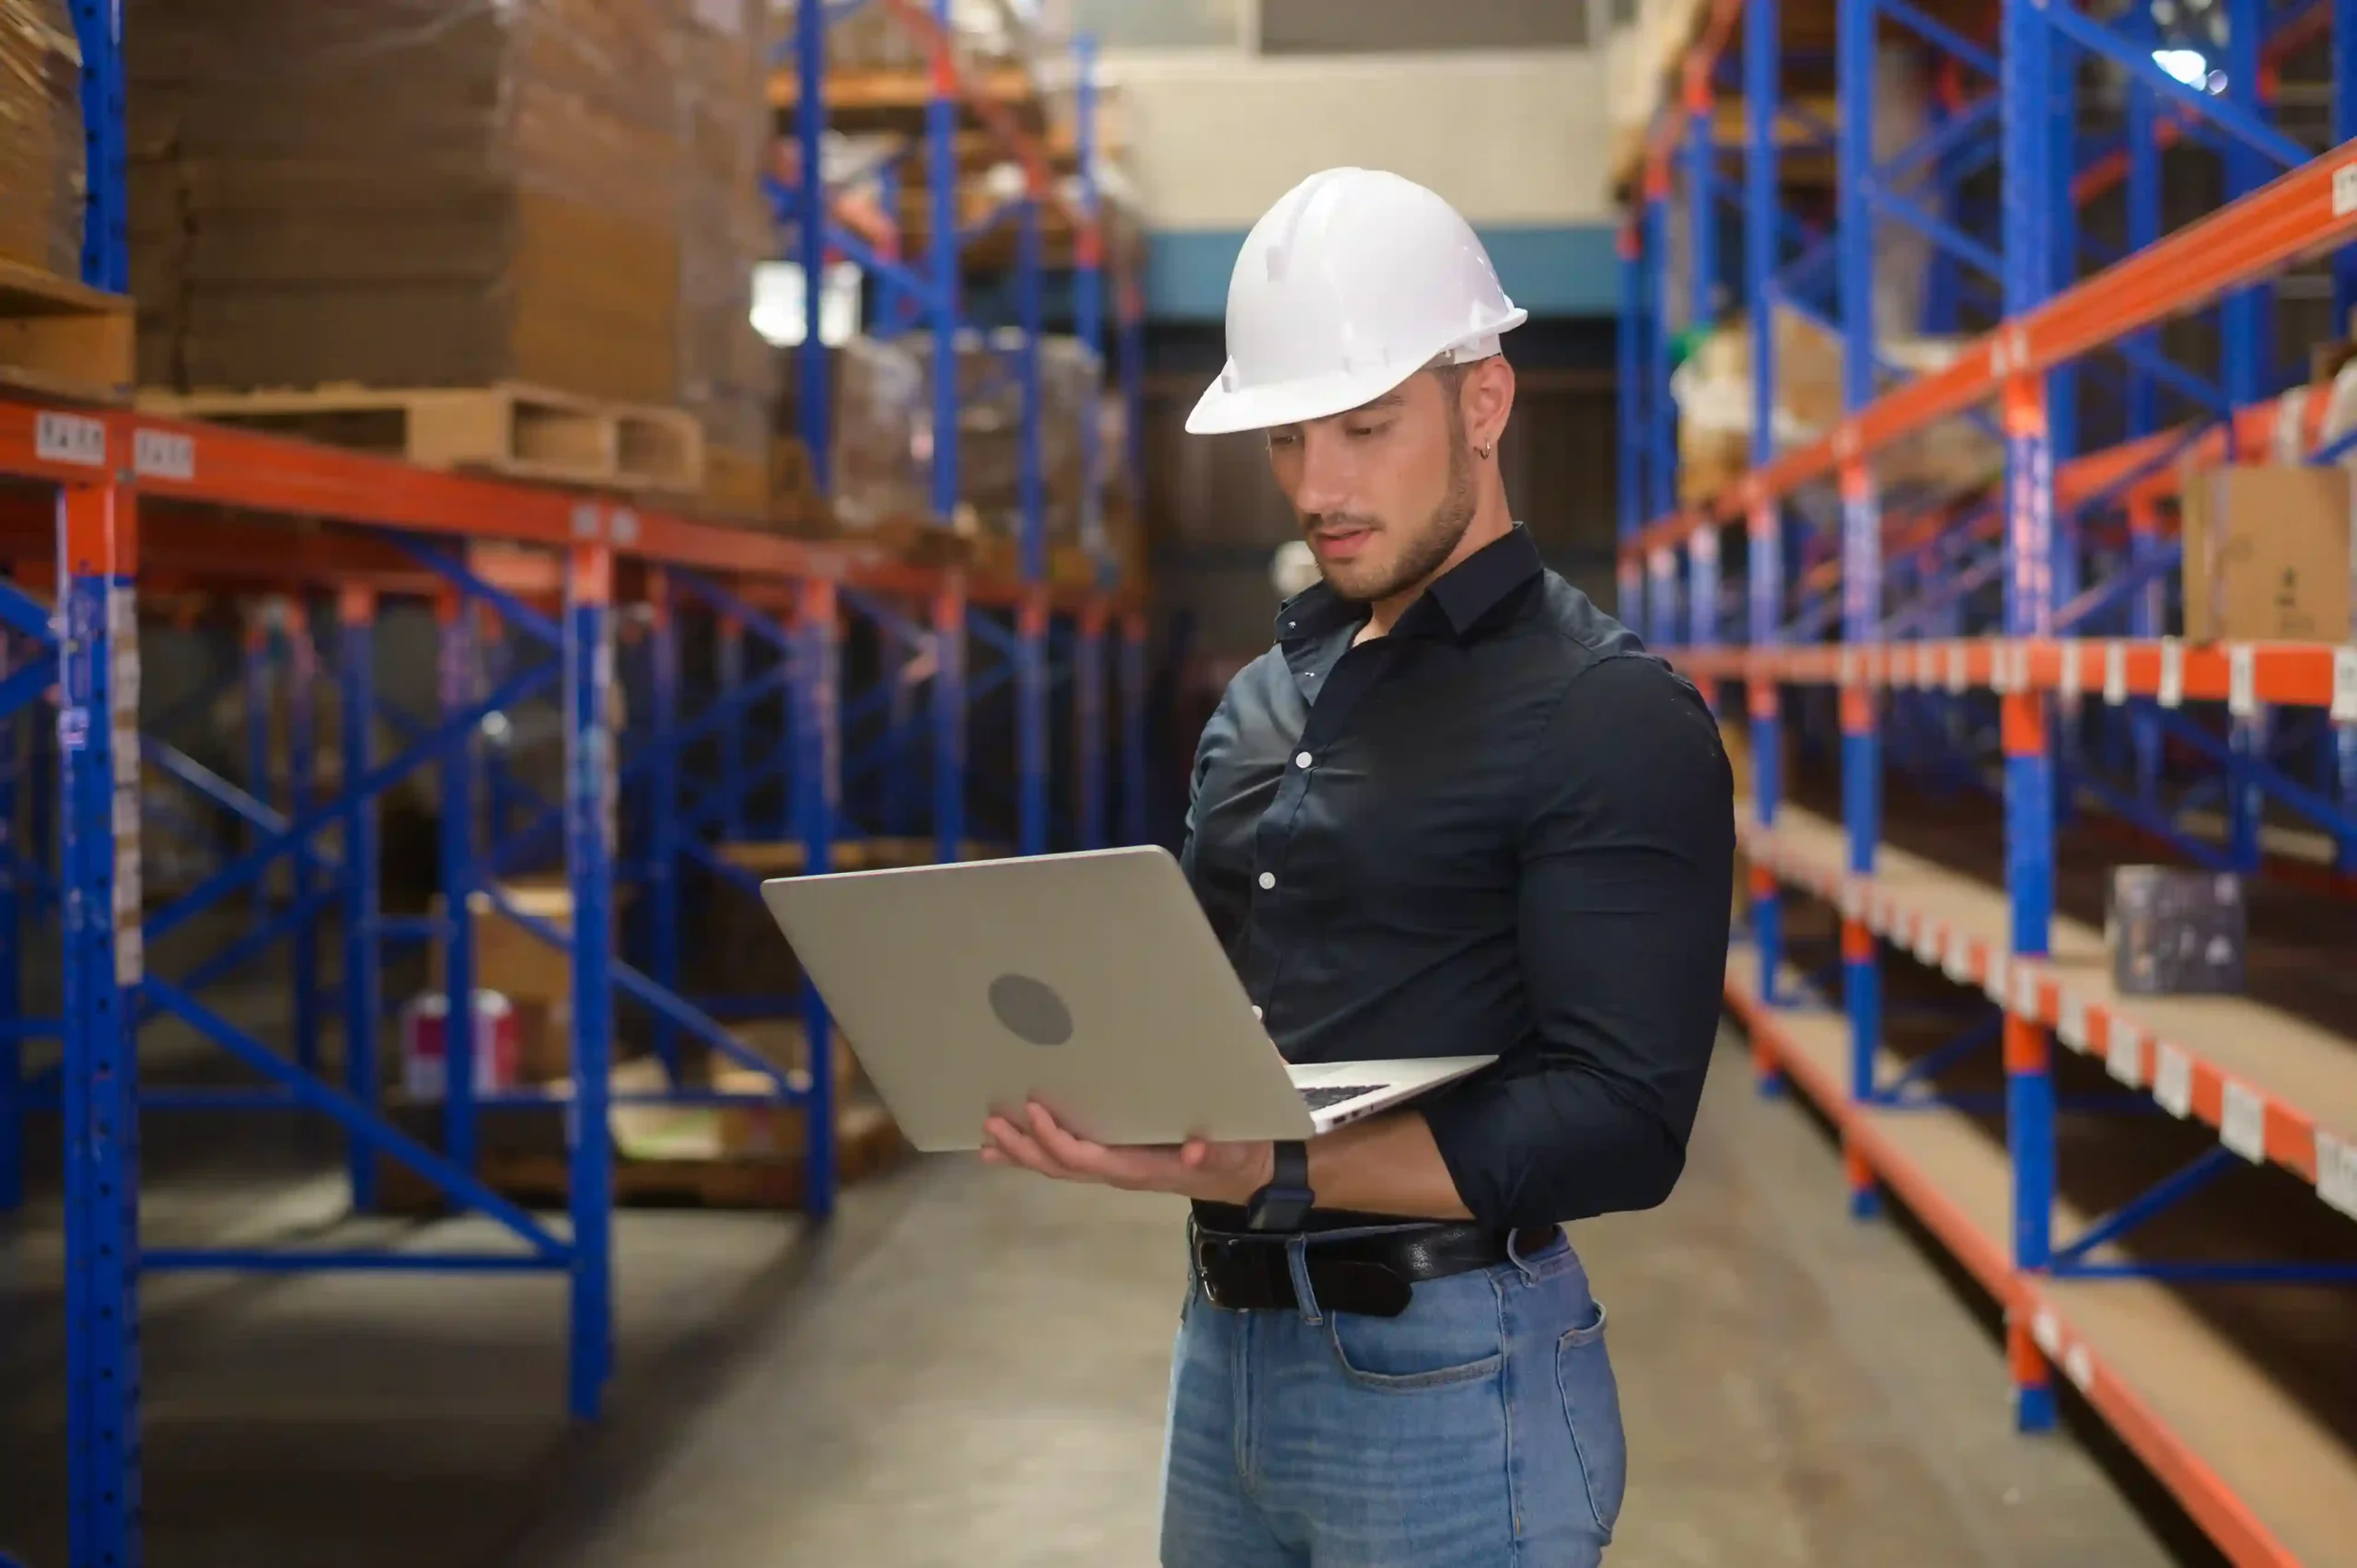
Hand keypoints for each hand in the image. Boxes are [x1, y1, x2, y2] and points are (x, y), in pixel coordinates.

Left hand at [979, 1100, 1275, 1204]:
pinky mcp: (1114, 1161)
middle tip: (991, 1124)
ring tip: (988, 1139)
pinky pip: (1068, 1161)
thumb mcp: (1235, 1150)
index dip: (1057, 1139)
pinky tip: (1011, 1146)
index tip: (1034, 1110)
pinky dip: (1037, 1152)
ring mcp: (1114, 1169)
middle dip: (1025, 1147)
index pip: (1088, 1158)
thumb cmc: (1237, 1152)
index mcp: (1142, 1167)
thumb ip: (1217, 1150)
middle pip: (1061, 1167)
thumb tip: (1195, 1150)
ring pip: (1059, 1167)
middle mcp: (1120, 1173)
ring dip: (1022, 1153)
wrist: (1245, 1174)